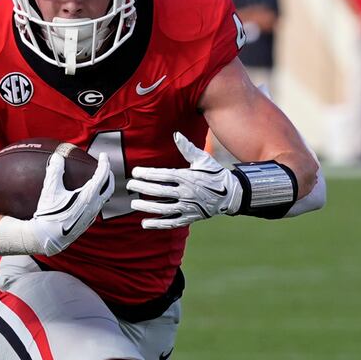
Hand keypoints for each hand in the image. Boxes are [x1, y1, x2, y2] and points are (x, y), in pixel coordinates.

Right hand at [0, 149, 113, 255]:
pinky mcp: (87, 223)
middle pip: (109, 187)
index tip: (103, 155)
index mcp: (88, 196)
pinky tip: (88, 198)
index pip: (102, 175)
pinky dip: (97, 197)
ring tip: (98, 181)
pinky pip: (97, 207)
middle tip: (105, 167)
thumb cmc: (49, 214)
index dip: (104, 163)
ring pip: (104, 198)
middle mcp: (94, 206)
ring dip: (104, 187)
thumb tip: (58, 157)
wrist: (47, 238)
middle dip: (109, 175)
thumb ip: (55, 171)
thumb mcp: (50, 190)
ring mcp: (92, 215)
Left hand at [126, 133, 242, 229]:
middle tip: (130, 185)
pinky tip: (144, 223)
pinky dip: (158, 224)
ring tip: (133, 203)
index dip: (148, 174)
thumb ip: (188, 149)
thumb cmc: (214, 174)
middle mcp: (187, 193)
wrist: (231, 194)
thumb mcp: (203, 159)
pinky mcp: (190, 218)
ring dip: (147, 207)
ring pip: (164, 209)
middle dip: (143, 188)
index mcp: (188, 177)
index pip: (164, 175)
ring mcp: (188, 207)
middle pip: (160, 191)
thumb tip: (176, 135)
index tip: (135, 172)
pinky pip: (171, 222)